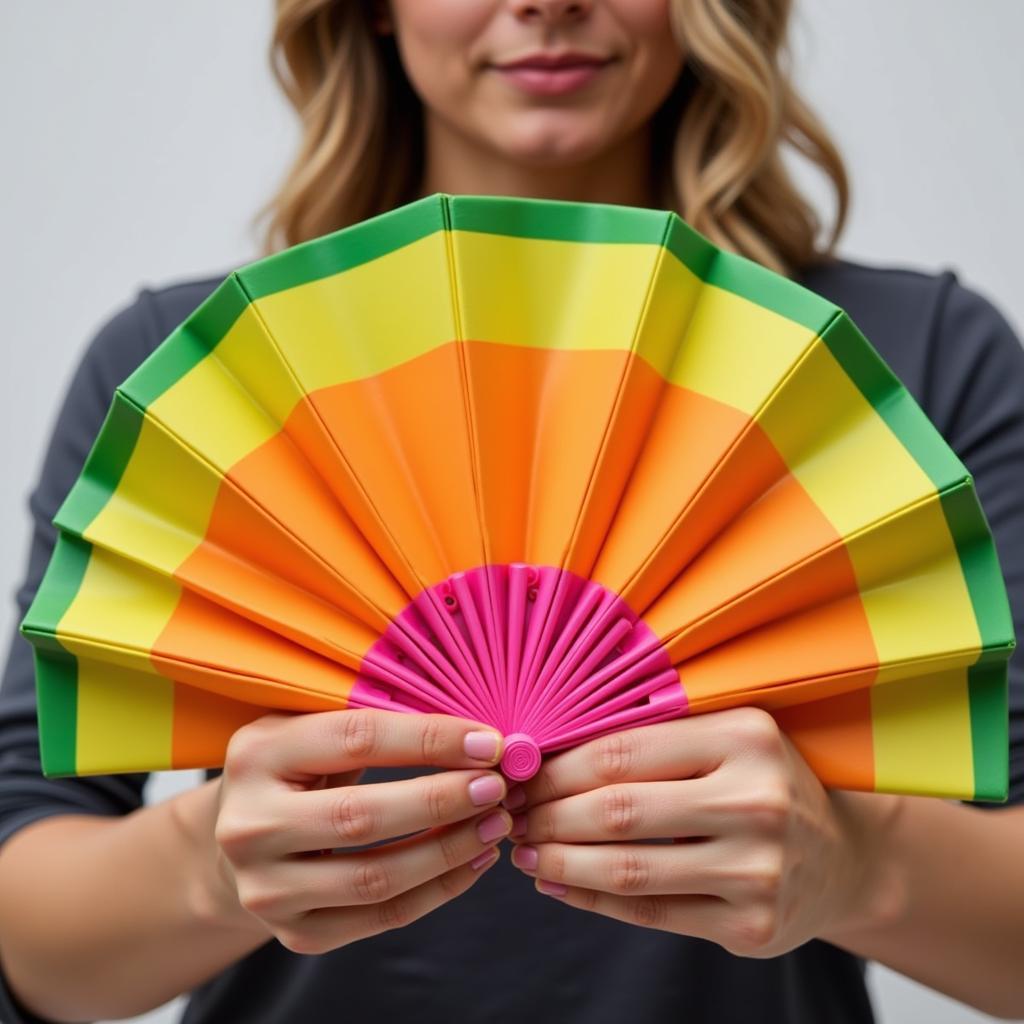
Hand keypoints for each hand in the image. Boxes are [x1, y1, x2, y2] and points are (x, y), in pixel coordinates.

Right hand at [209, 709, 511, 953]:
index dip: (430, 740)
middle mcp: (250, 825)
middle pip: (363, 817)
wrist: (247, 836)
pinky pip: (382, 917)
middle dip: (444, 799)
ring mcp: (267, 888)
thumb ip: (379, 716)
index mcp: (258, 754)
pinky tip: (474, 859)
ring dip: (449, 849)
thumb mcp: (316, 725)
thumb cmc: (300, 766)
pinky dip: (439, 889)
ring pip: (376, 878)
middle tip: (499, 786)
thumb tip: (475, 726)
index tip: (490, 742)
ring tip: (497, 822)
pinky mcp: (295, 934)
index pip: (357, 740)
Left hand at [503, 706, 901, 956]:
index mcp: (745, 736)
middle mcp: (757, 800)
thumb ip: (652, 737)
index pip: (622, 750)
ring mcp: (759, 870)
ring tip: (525, 852)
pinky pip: (651, 914)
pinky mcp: (753, 927)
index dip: (556, 767)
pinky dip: (592, 900)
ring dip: (560, 863)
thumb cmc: (761, 783)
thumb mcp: (725, 739)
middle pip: (618, 811)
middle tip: (511, 816)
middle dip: (548, 815)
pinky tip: (560, 885)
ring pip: (628, 869)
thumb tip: (543, 753)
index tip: (518, 774)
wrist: (840, 858)